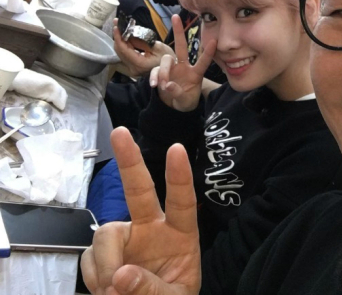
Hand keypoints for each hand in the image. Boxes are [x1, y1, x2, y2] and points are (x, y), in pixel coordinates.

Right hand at [81, 127, 200, 294]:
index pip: (182, 202)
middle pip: (139, 190)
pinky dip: (94, 276)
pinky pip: (88, 257)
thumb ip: (151, 290)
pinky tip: (105, 290)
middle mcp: (151, 229)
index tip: (177, 148)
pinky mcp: (103, 255)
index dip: (179, 177)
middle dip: (130, 161)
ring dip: (105, 264)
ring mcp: (126, 240)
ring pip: (105, 233)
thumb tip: (120, 275)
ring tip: (113, 292)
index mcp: (180, 235)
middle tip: (119, 132)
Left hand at [113, 20, 174, 76]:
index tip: (116, 25)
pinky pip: (126, 55)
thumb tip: (129, 33)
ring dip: (120, 40)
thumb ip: (141, 41)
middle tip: (118, 23)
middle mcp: (133, 68)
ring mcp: (133, 69)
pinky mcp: (134, 67)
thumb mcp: (158, 47)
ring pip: (121, 53)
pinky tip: (126, 37)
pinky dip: (125, 45)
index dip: (118, 37)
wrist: (174, 71)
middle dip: (117, 36)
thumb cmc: (169, 58)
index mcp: (139, 63)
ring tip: (121, 28)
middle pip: (119, 51)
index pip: (123, 49)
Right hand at [149, 14, 216, 111]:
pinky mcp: (161, 73)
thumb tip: (168, 85)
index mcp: (196, 73)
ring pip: (166, 60)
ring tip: (163, 85)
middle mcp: (184, 66)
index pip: (203, 61)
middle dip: (179, 31)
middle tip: (175, 17)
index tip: (215, 40)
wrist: (174, 107)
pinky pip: (156, 71)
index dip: (208, 52)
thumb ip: (178, 93)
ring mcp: (172, 68)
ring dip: (164, 72)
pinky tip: (155, 85)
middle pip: (181, 46)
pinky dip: (155, 77)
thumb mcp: (185, 101)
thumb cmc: (185, 101)